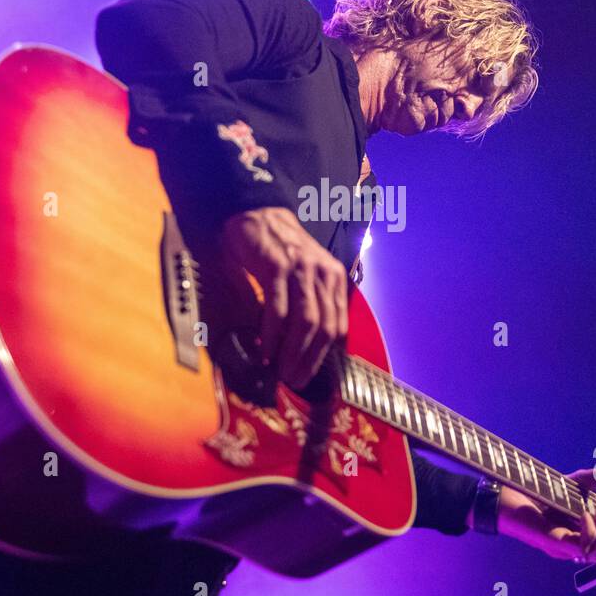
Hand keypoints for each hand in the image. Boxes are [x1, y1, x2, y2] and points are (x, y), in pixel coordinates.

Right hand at [221, 207, 347, 388]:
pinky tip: (265, 351)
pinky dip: (272, 336)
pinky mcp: (276, 267)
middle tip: (296, 380)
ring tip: (282, 371)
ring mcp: (301, 270)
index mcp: (334, 277)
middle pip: (324, 327)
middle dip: (310, 360)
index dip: (325, 355)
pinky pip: (278, 309)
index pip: (338, 325)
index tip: (311, 374)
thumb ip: (312, 303)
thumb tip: (308, 346)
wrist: (257, 214)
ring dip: (293, 352)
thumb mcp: (306, 274)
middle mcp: (323, 273)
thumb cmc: (280, 250)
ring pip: (305, 322)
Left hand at [494, 468, 595, 562]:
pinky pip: (582, 548)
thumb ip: (585, 481)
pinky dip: (589, 531)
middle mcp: (574, 543)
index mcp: (579, 533)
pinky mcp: (554, 543)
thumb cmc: (531, 495)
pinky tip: (583, 514)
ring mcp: (565, 546)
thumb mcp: (565, 485)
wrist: (503, 498)